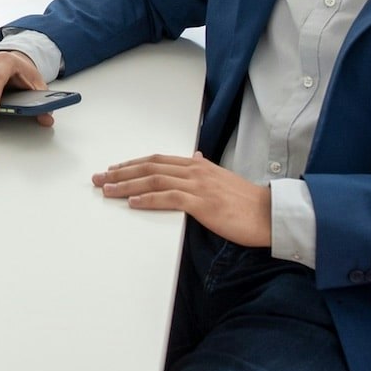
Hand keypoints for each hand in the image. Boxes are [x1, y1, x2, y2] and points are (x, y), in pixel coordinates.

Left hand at [93, 151, 271, 246]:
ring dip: (127, 185)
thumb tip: (193, 157)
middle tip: (100, 178)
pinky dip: (148, 198)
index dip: (133, 163)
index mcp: (198, 165)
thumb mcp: (223, 178)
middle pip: (150, 167)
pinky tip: (132, 202)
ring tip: (107, 190)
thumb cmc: (247, 202)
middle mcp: (195, 170)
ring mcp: (198, 185)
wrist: (270, 213)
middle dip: (121, 172)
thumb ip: (205, 169)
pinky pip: (169, 198)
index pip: (158, 160)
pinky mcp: (202, 203)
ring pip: (154, 180)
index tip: (114, 168)